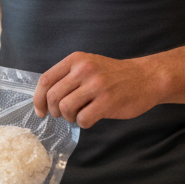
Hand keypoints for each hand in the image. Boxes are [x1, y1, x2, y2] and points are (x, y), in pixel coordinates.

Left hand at [33, 52, 162, 128]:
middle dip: (54, 111)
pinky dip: (83, 123)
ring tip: (80, 114)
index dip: (38, 99)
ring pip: (66, 108)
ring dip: (69, 117)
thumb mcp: (88, 65)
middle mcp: (84, 70)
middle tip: (64, 114)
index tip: (40, 111)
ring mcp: (96, 85)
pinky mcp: (107, 101)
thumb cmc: (114, 75)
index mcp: (76, 60)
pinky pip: (83, 119)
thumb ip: (68, 76)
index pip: (46, 80)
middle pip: (53, 97)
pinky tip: (91, 118)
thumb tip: (45, 98)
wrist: (146, 78)